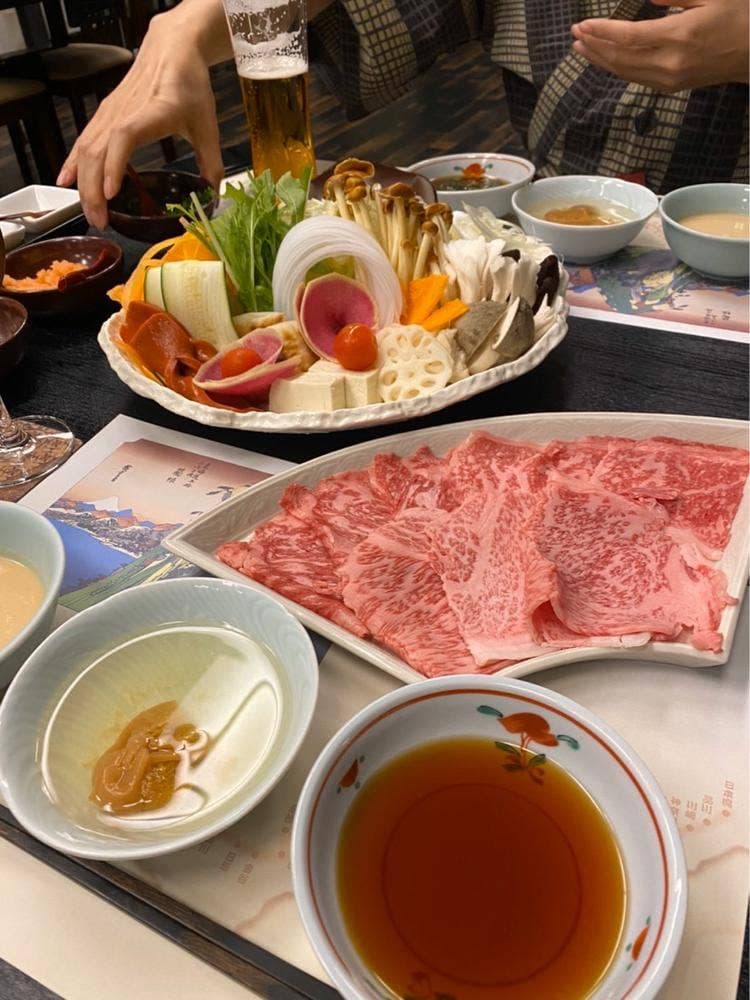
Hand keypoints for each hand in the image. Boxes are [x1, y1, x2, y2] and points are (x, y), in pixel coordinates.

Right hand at [57, 11, 224, 227]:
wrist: (172, 49)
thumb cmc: (190, 85)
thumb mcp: (207, 125)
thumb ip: (212, 161)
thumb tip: (214, 196)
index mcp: (155, 111)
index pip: (125, 135)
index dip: (114, 163)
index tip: (111, 192)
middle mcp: (127, 110)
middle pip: (98, 150)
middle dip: (94, 189)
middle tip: (101, 221)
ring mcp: (111, 111)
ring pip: (87, 148)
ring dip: (84, 183)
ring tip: (91, 213)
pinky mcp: (105, 113)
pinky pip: (83, 140)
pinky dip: (73, 163)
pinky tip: (66, 182)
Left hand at [571, 0, 749, 92]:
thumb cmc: (740, 17)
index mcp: (680, 36)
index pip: (629, 37)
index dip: (602, 32)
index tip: (582, 25)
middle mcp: (671, 63)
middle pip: (620, 58)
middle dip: (594, 46)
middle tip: (575, 34)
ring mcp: (670, 79)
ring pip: (625, 72)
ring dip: (600, 60)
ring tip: (581, 48)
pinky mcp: (671, 87)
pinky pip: (636, 78)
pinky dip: (616, 68)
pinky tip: (605, 60)